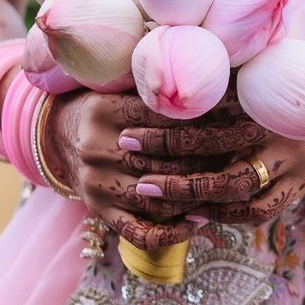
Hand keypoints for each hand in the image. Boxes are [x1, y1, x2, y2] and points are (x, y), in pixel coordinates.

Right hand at [39, 87, 264, 248]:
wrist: (56, 138)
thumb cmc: (105, 108)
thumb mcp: (118, 86)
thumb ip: (154, 85)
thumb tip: (216, 71)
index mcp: (104, 111)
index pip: (165, 117)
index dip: (208, 116)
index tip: (243, 114)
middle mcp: (97, 148)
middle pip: (167, 160)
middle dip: (213, 157)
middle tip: (248, 152)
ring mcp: (98, 184)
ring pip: (159, 197)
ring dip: (199, 195)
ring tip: (232, 187)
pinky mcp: (100, 212)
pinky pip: (139, 232)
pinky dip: (171, 233)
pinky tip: (196, 223)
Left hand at [116, 53, 304, 227]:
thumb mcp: (275, 63)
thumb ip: (231, 61)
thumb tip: (169, 43)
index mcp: (268, 90)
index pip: (209, 104)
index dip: (168, 113)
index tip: (130, 116)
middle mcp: (279, 126)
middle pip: (213, 144)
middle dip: (166, 150)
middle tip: (127, 150)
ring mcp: (294, 160)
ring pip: (235, 185)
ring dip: (189, 191)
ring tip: (150, 190)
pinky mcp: (303, 185)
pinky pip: (261, 209)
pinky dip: (226, 214)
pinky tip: (195, 213)